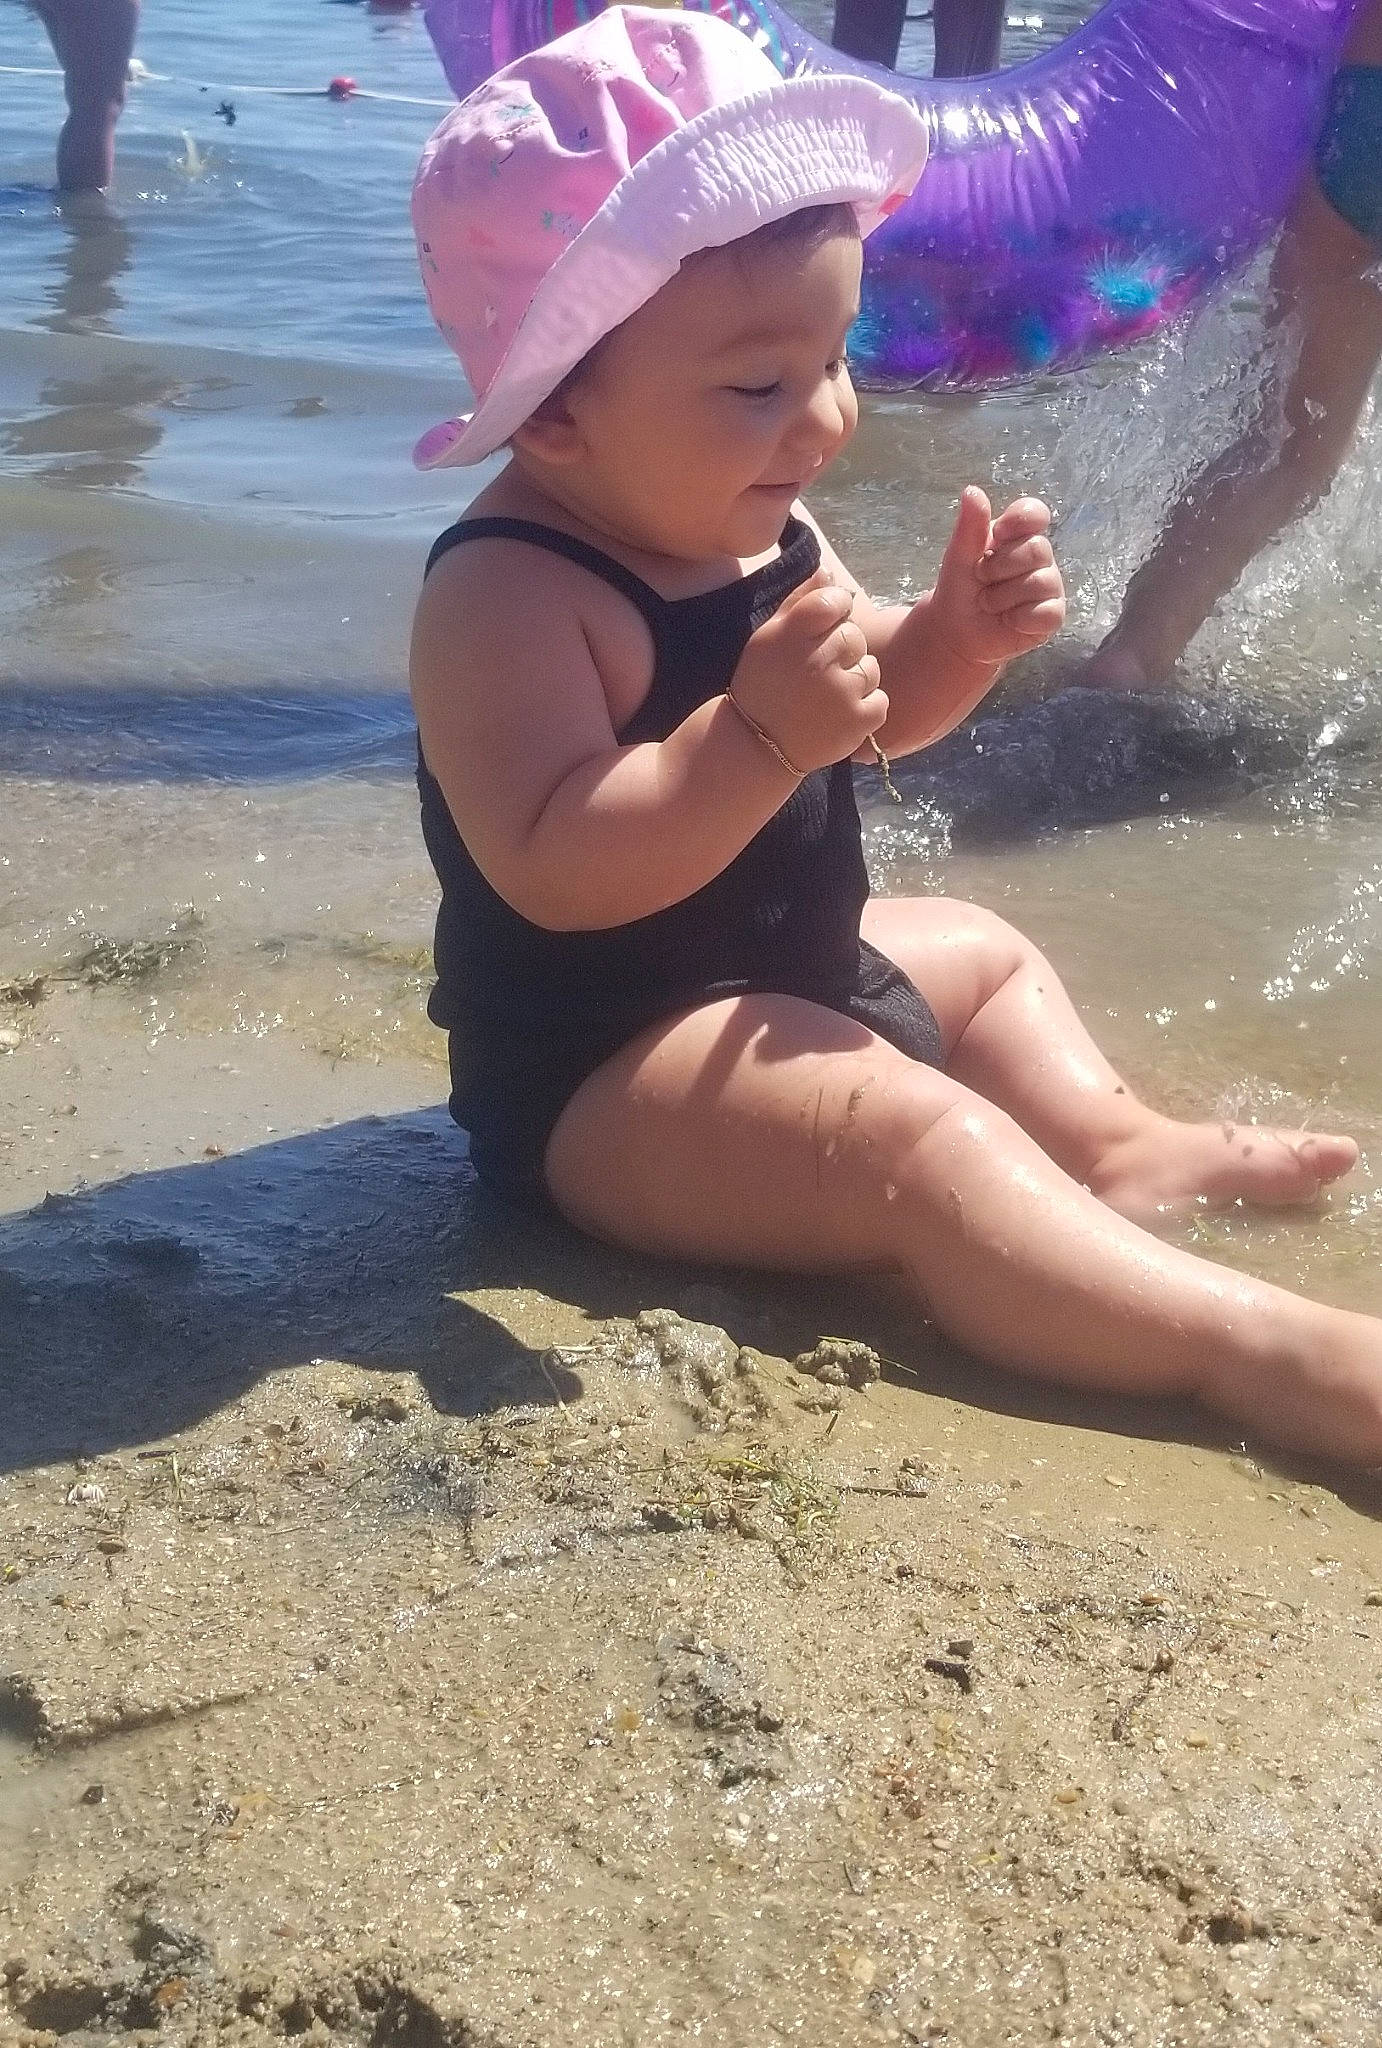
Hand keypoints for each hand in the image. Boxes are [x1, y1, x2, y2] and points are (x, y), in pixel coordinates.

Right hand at [728, 566, 888, 774]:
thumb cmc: (763, 685)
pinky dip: (865, 708)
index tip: (821, 632)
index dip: (835, 612)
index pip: (835, 600)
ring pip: (870, 668)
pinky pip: (880, 700)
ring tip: (826, 697)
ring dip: (854, 680)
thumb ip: (801, 601)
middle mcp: (817, 660)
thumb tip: (829, 572)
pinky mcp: (859, 721)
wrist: (757, 746)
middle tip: (817, 674)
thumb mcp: (769, 637)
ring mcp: (841, 692)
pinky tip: (839, 715)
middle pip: (854, 636)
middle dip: (842, 651)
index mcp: (792, 634)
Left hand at [929, 487, 1065, 669]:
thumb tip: (972, 490)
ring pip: (1040, 583)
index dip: (1020, 520)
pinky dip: (1019, 618)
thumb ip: (969, 526)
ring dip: (1002, 597)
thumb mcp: (959, 556)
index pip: (1035, 513)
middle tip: (982, 580)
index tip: (997, 535)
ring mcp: (1049, 585)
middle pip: (1038, 548)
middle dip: (1000, 568)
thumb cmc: (961, 588)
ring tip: (989, 603)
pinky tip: (1007, 620)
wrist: (955, 630)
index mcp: (1018, 535)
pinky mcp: (1052, 615)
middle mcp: (1039, 557)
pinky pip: (1047, 612)